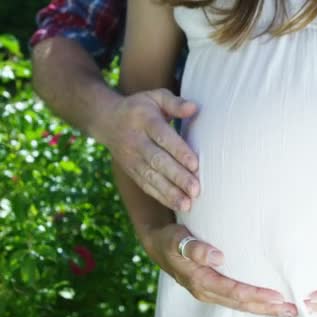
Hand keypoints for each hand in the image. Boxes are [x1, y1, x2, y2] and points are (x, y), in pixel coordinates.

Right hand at [100, 88, 199, 211]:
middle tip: (195, 190)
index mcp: (144, 120)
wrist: (106, 120)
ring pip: (151, 177)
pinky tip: (177, 205)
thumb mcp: (155, 97)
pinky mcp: (131, 171)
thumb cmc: (141, 107)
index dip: (178, 151)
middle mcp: (135, 141)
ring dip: (170, 192)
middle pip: (157, 161)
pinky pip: (146, 185)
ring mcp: (131, 159)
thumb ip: (175, 102)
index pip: (163, 137)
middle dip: (177, 176)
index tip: (195, 164)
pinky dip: (162, 197)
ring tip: (187, 204)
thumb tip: (194, 107)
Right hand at [143, 223, 298, 316]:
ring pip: (242, 304)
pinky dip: (255, 301)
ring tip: (288, 309)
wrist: (159, 243)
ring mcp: (211, 291)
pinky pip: (238, 298)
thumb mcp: (176, 240)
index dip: (256, 296)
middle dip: (267, 308)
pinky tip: (269, 301)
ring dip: (264, 307)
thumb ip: (194, 248)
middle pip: (242, 304)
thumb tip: (218, 257)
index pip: (234, 292)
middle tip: (293, 309)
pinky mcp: (215, 287)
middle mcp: (207, 291)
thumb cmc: (170, 239)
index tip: (278, 296)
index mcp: (200, 281)